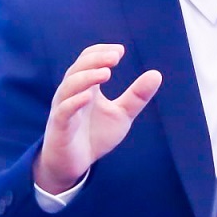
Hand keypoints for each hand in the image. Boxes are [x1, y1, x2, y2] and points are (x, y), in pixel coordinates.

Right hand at [33, 43, 161, 193]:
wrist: (74, 165)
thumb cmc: (95, 134)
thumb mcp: (121, 114)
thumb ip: (137, 96)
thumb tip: (157, 73)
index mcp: (86, 85)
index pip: (88, 58)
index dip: (102, 51)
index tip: (120, 51)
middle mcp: (72, 92)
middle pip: (78, 68)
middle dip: (96, 60)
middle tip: (115, 57)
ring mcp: (64, 108)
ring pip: (69, 86)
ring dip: (87, 77)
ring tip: (106, 73)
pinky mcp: (59, 127)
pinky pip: (63, 111)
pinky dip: (74, 102)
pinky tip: (89, 96)